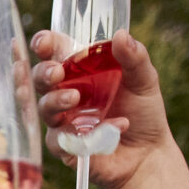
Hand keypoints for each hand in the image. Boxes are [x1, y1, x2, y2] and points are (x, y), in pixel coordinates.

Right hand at [32, 29, 169, 188]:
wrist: (148, 153)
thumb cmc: (143, 113)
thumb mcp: (144, 80)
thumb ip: (134, 57)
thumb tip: (120, 35)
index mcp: (81, 71)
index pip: (54, 52)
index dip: (44, 45)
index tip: (45, 44)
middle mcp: (66, 93)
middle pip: (39, 79)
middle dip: (43, 73)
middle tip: (56, 72)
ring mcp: (63, 120)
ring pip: (44, 108)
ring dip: (55, 101)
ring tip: (75, 99)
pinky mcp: (65, 146)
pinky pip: (60, 139)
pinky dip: (84, 133)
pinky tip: (115, 126)